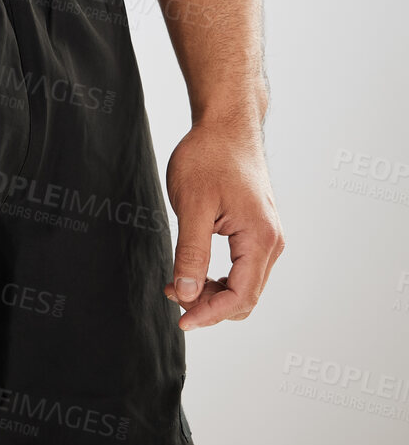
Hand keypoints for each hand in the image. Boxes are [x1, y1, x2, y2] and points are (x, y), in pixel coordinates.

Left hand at [162, 120, 284, 328]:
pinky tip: (193, 270)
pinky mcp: (257, 230)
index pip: (240, 297)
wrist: (226, 123)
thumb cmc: (209, 156)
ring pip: (244, 285)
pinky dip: (218, 278)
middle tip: (173, 293)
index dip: (209, 315)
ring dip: (212, 293)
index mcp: (261, 238)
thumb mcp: (192, 205)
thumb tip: (187, 294)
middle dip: (209, 305)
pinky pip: (243, 268)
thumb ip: (191, 253)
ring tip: (178, 282)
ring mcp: (267, 236)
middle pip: (245, 297)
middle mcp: (272, 242)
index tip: (181, 321)